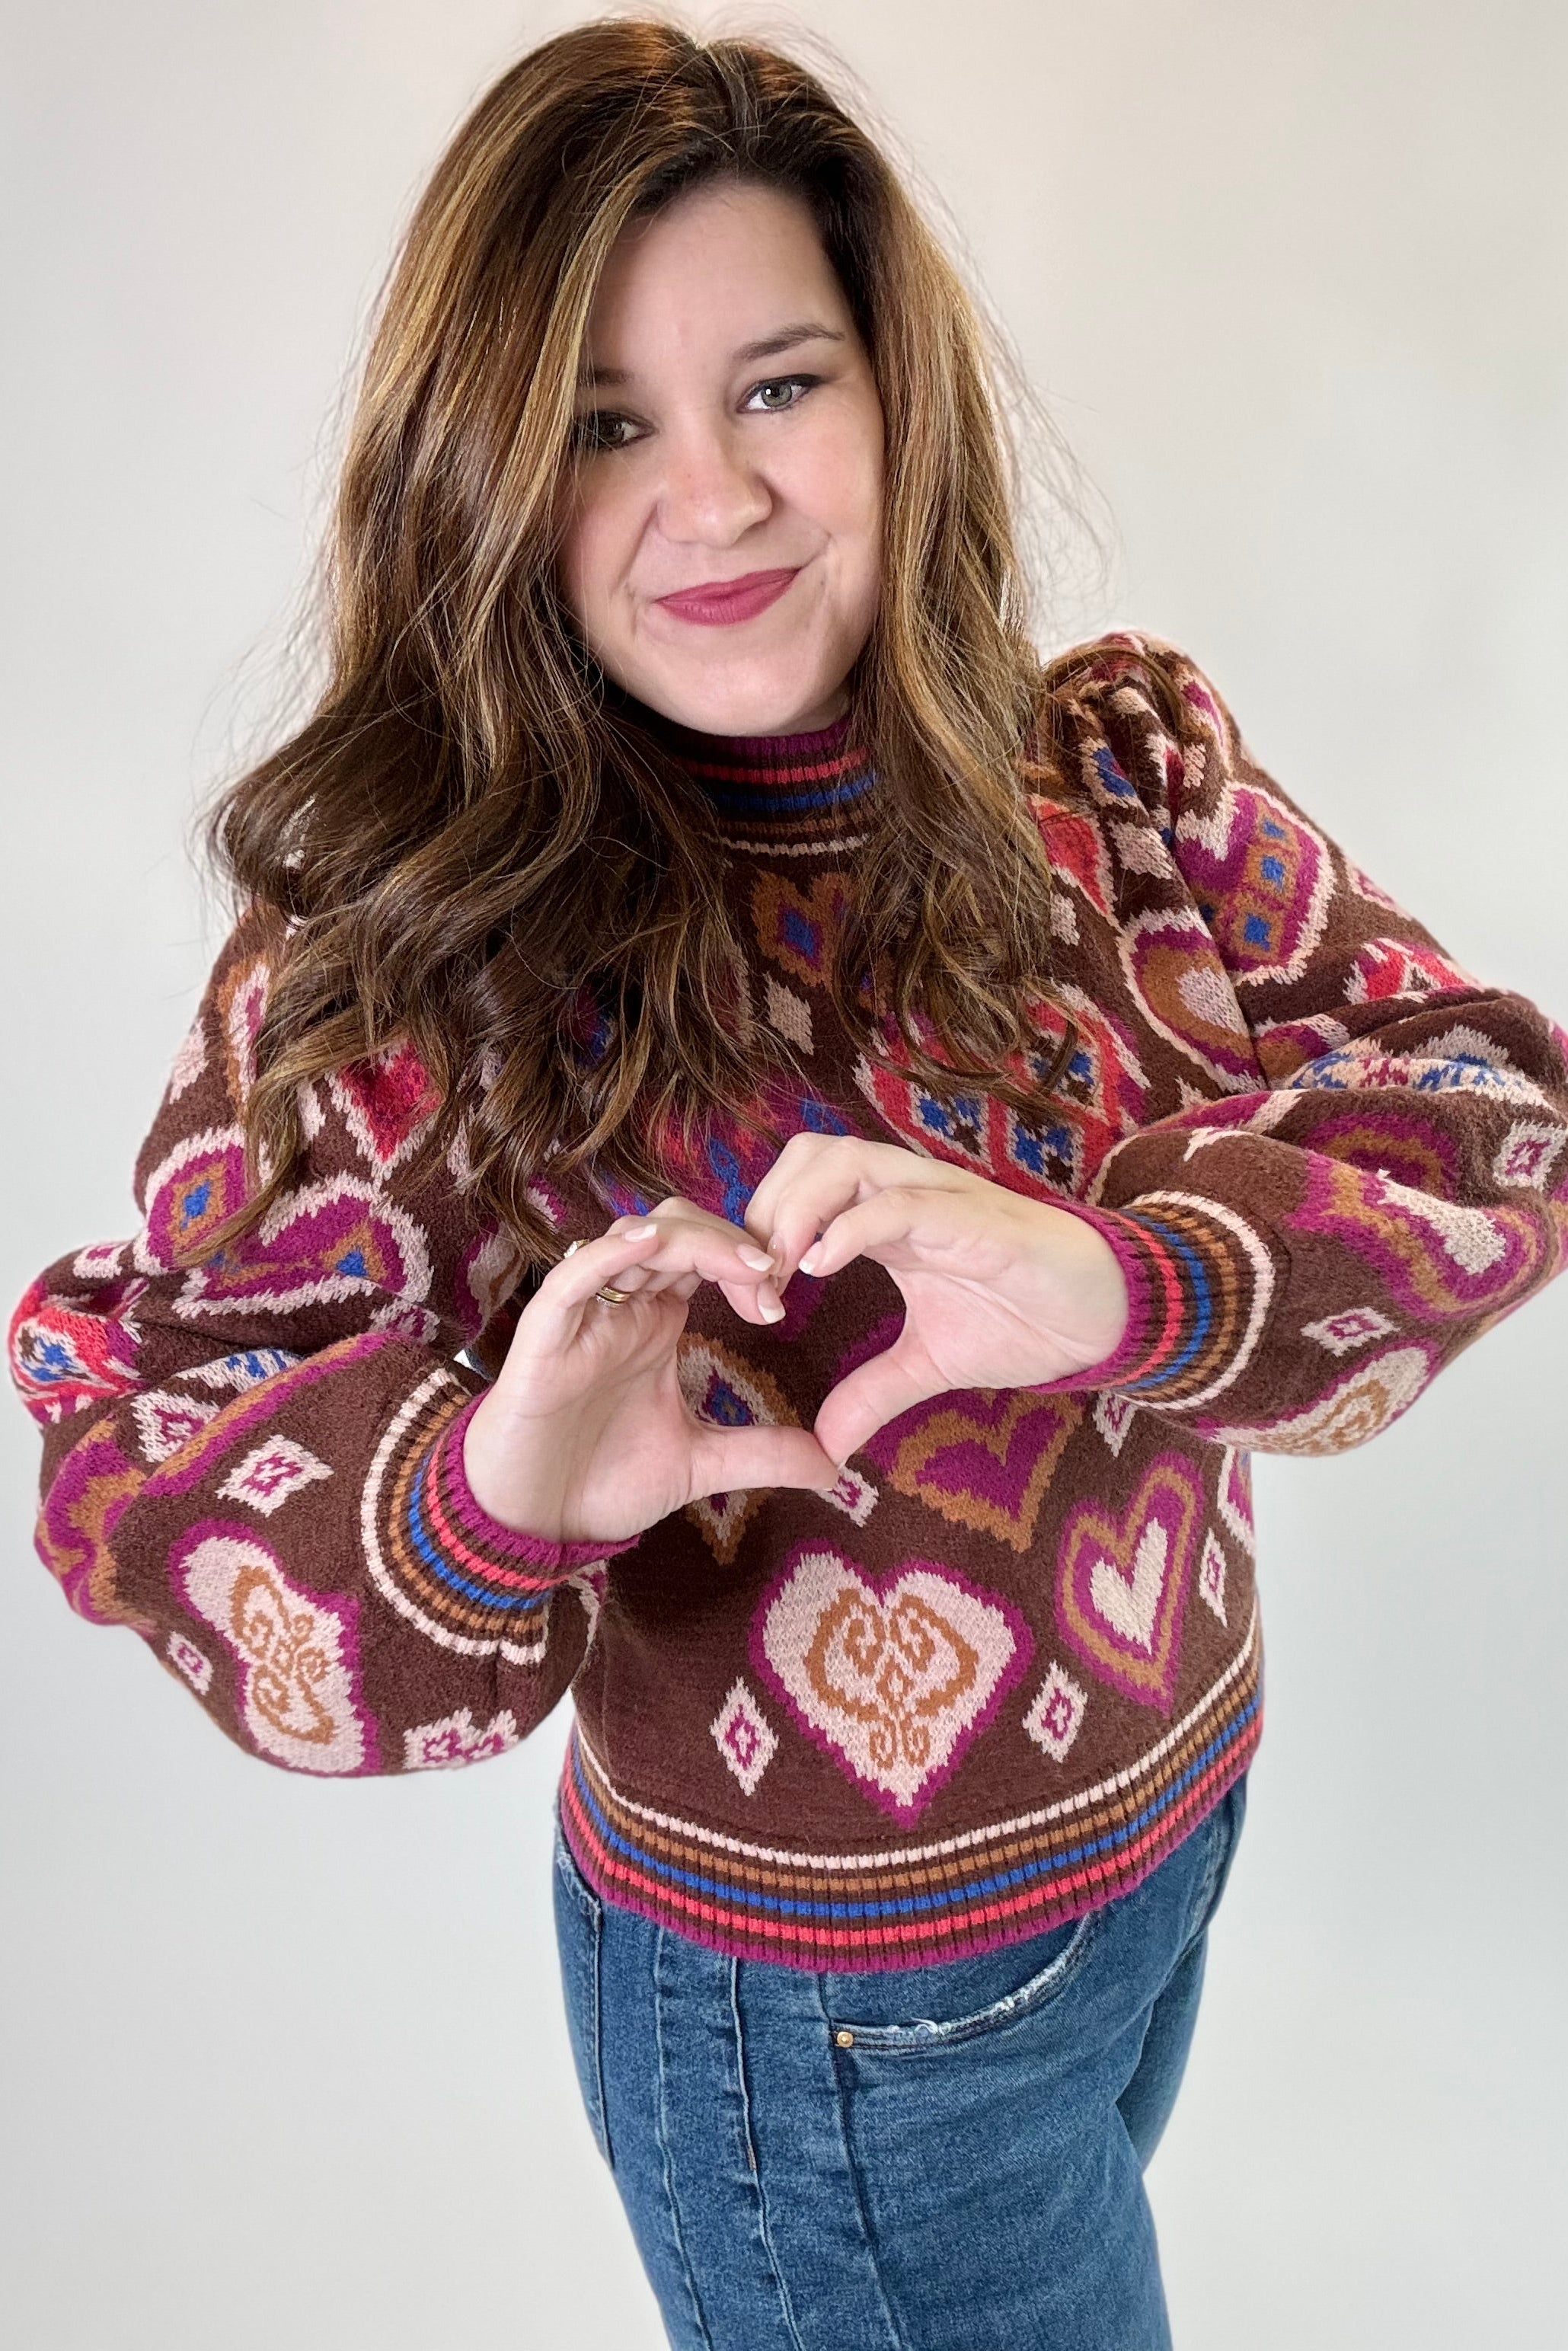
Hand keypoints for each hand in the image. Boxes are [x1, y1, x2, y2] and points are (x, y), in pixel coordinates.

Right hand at [463, 1198, 838, 1543]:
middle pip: (676, 1230)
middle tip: (773, 1276)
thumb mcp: (697, 1465)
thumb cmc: (599, 1481)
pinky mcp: (543, 1337)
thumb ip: (760, 1454)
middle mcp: (621, 1307)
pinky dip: (607, 1255)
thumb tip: (834, 1465)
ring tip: (741, 1263)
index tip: (782, 1300)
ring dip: (689, 1240)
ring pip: (631, 1239)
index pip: (706, 1257)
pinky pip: (571, 1279)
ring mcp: (582, 1317)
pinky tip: (647, 1246)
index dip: (747, 1260)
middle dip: (729, 1241)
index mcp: (656, 1321)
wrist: (527, 1523)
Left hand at [742, 1135, 1129, 1468]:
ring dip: (797, 1213)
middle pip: (807, 1157)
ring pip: (843, 1161)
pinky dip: (850, 1226)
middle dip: (764, 1212)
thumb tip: (826, 1447)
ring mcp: (937, 1196)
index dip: (761, 1234)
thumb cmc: (1025, 1321)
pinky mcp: (972, 1215)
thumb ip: (874, 1392)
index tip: (749, 1303)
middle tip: (754, 1286)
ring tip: (780, 1277)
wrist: (1104, 1316)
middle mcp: (904, 1191)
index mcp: (887, 1216)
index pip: (799, 1189)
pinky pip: (898, 1201)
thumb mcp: (931, 1364)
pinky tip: (820, 1268)